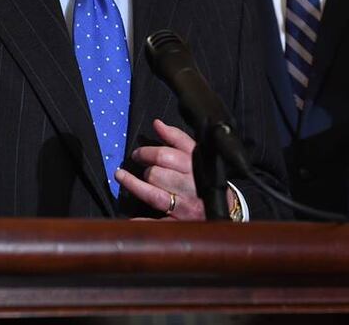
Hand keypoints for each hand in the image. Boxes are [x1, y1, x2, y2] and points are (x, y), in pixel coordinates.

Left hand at [115, 119, 233, 220]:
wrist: (228, 206)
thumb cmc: (207, 175)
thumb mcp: (198, 153)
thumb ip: (177, 137)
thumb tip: (157, 123)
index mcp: (195, 166)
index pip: (165, 156)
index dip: (146, 152)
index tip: (137, 153)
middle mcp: (190, 186)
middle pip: (157, 174)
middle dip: (145, 168)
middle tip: (138, 165)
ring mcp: (185, 206)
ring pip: (154, 195)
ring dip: (133, 185)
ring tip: (120, 176)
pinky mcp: (181, 223)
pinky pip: (159, 223)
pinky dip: (143, 221)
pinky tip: (129, 217)